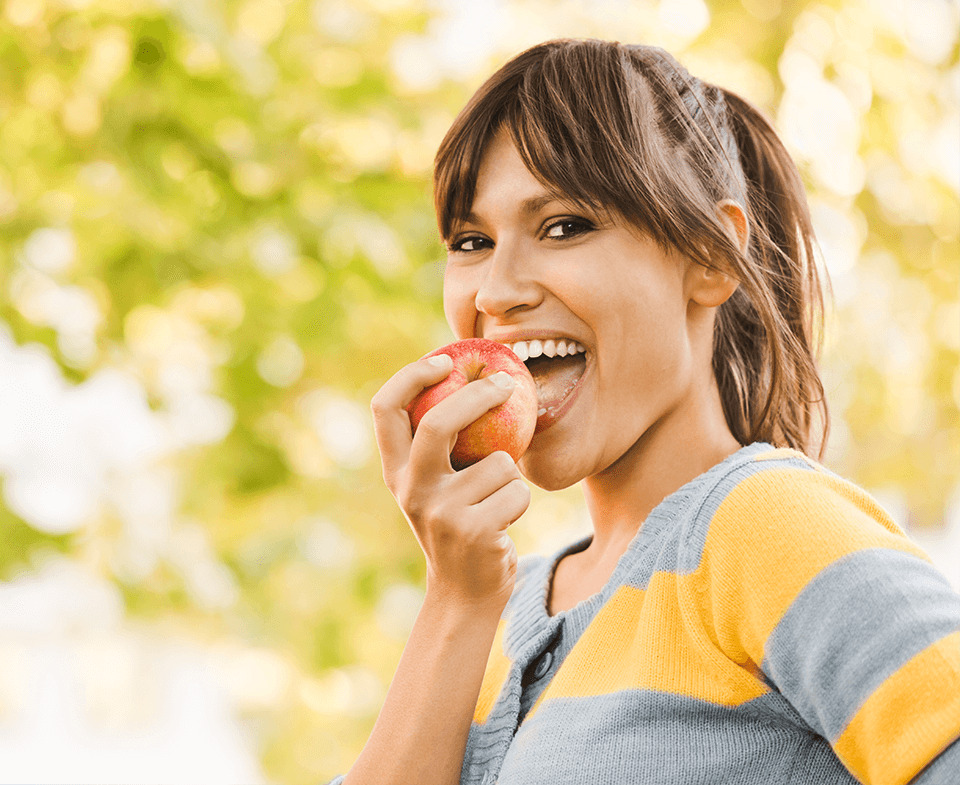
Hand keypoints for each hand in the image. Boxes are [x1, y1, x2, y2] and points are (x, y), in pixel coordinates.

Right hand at [370, 354, 530, 609]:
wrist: (466, 594)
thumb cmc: (460, 524)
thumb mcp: (437, 485)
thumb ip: (442, 445)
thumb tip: (477, 377)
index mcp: (395, 472)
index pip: (385, 409)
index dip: (411, 376)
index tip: (444, 360)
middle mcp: (410, 489)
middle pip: (439, 422)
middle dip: (478, 395)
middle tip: (507, 383)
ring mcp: (441, 512)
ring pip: (499, 462)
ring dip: (511, 477)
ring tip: (496, 503)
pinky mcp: (474, 530)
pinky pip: (518, 490)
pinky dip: (522, 501)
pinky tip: (504, 523)